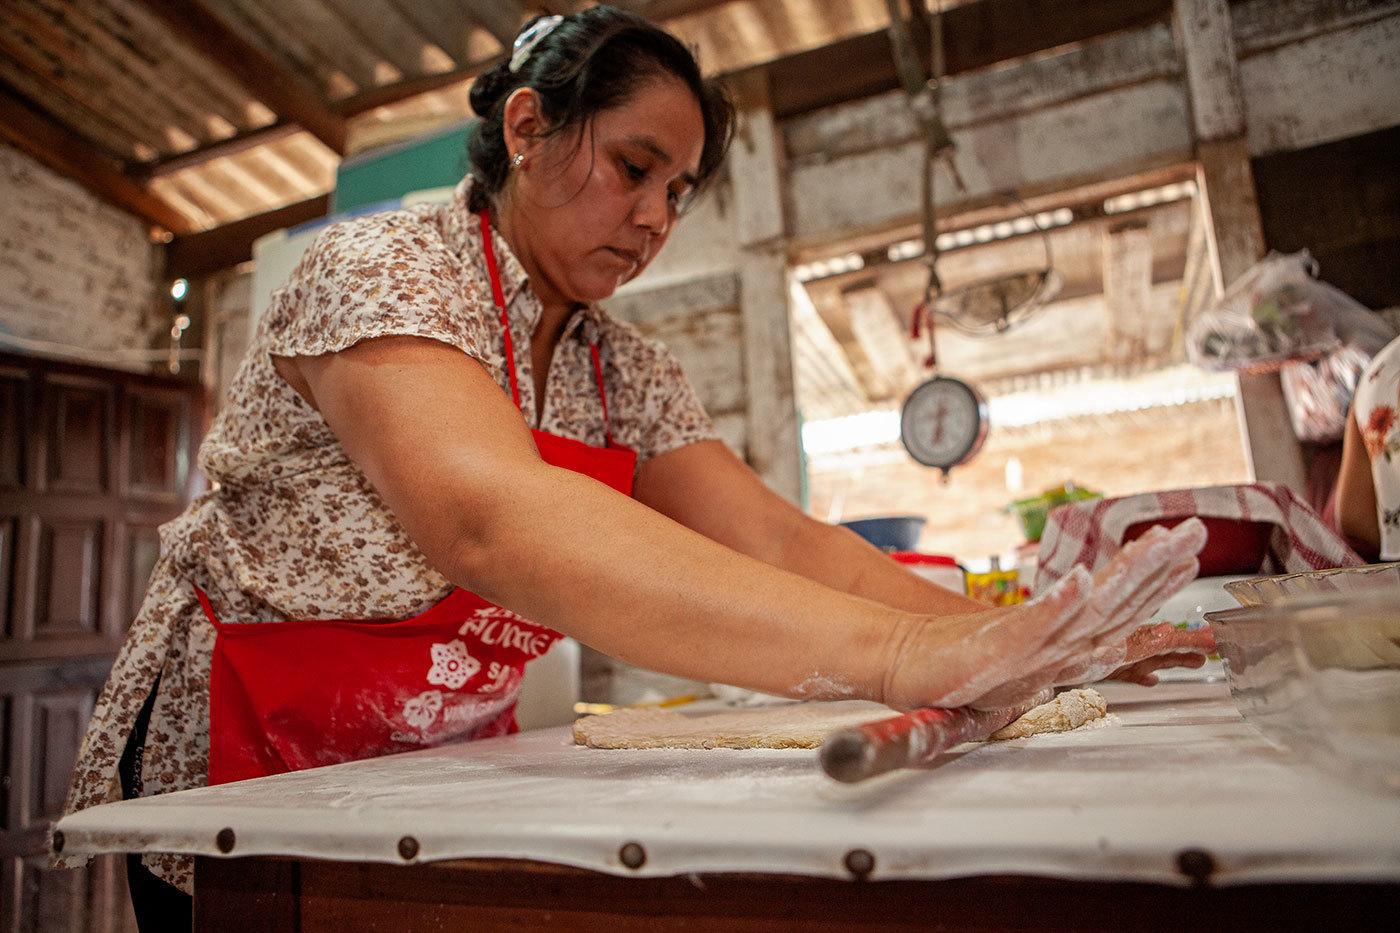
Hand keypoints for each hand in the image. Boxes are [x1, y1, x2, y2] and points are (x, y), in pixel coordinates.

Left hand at [886, 519, 1206, 710]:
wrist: (910, 669)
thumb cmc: (962, 658)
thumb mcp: (1021, 636)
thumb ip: (1060, 617)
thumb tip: (1090, 594)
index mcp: (1065, 646)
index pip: (1122, 610)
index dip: (1157, 582)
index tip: (1188, 552)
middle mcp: (1058, 649)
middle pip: (1119, 607)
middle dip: (1159, 570)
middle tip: (1194, 533)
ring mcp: (1032, 651)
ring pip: (1091, 612)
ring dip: (1127, 578)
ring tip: (1156, 545)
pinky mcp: (1001, 652)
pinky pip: (1036, 625)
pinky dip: (1062, 603)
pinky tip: (1083, 579)